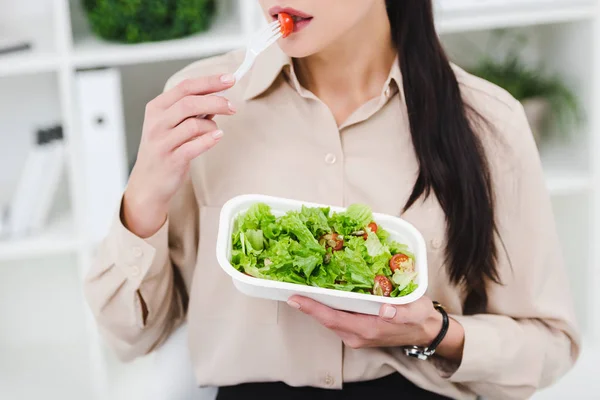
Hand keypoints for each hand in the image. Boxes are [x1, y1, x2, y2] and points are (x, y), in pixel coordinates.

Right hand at [123, 74, 236, 236]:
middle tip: (233, 107)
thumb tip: (218, 96)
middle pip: (190, 103)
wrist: (148, 183)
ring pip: (194, 124)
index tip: (230, 79)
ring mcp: (162, 141)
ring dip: (212, 126)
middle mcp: (157, 122)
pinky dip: (209, 140)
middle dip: (216, 101)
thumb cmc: (164, 150)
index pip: (185, 87)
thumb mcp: (172, 125)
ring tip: (216, 131)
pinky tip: (217, 137)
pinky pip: (194, 146)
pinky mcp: (171, 159)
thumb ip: (192, 111)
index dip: (210, 81)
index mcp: (157, 107)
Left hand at [287, 295, 464, 361]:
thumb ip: (401, 313)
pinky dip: (327, 306)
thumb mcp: (415, 312)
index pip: (332, 318)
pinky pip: (337, 318)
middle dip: (308, 303)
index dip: (312, 308)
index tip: (294, 297)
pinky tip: (322, 293)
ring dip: (316, 305)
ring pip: (330, 318)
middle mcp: (357, 335)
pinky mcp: (357, 330)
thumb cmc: (419, 318)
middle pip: (325, 318)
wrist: (425, 331)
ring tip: (302, 286)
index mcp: (368, 329)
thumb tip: (386, 310)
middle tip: (291, 284)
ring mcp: (356, 334)